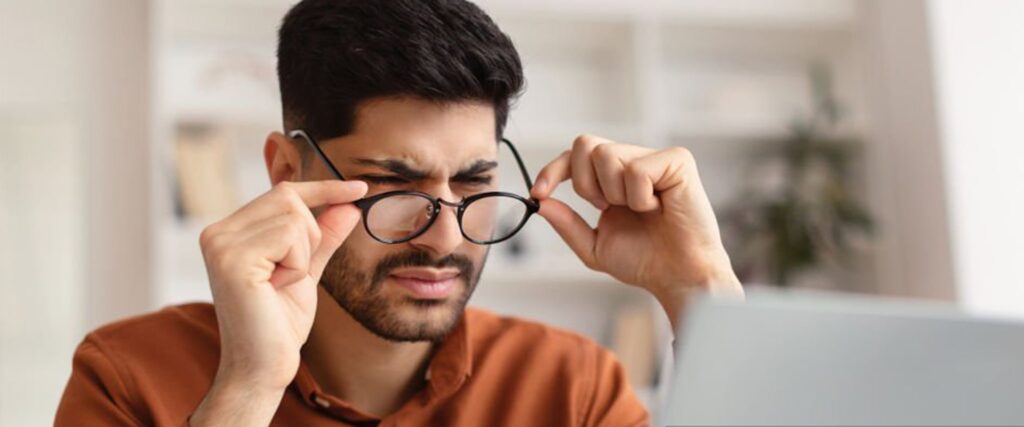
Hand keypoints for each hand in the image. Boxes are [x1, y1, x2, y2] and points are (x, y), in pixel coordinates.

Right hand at [191, 180, 365, 425]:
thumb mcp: (307, 270)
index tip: (360, 188)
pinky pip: (288, 237)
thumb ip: (324, 236)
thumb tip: (349, 204)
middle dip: (310, 235)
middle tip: (293, 273)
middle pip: (289, 198)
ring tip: (280, 284)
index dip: (323, 188)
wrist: (264, 367)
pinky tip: (276, 288)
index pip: (282, 192)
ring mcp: (220, 244)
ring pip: (293, 217)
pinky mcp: (232, 259)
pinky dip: (296, 264)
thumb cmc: (279, 323)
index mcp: (228, 231)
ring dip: (302, 254)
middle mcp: (217, 232)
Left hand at [531, 135, 742, 326]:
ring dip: (615, 194)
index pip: (575, 154)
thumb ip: (567, 223)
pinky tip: (659, 208)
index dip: (553, 169)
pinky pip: (637, 169)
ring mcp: (656, 158)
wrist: (679, 277)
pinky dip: (640, 197)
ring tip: (640, 211)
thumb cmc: (645, 261)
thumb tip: (540, 202)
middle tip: (606, 208)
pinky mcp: (678, 161)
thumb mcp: (594, 246)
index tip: (539, 192)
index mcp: (614, 177)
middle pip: (585, 144)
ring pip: (607, 154)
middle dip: (585, 183)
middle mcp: (634, 160)